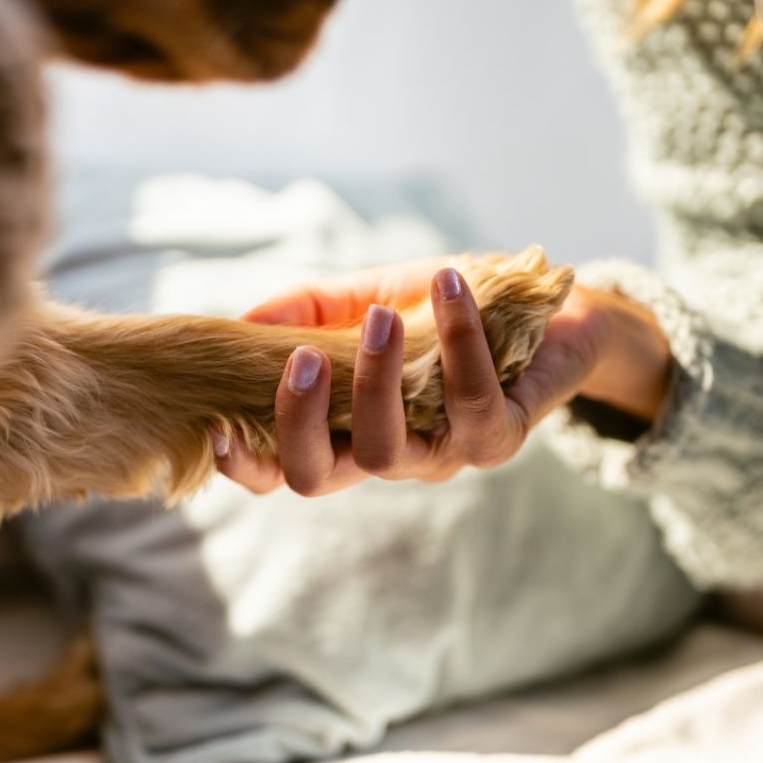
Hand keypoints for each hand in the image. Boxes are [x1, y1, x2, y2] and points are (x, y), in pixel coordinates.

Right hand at [215, 260, 671, 495]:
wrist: (547, 308)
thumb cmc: (441, 309)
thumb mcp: (361, 298)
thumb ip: (304, 310)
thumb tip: (241, 321)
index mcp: (343, 429)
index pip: (281, 470)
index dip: (243, 465)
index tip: (215, 427)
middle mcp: (386, 455)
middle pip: (316, 477)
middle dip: (297, 421)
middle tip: (300, 356)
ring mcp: (442, 454)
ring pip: (387, 449)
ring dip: (375, 380)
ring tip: (381, 315)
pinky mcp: (499, 436)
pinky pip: (469, 403)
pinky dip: (458, 339)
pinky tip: (450, 285)